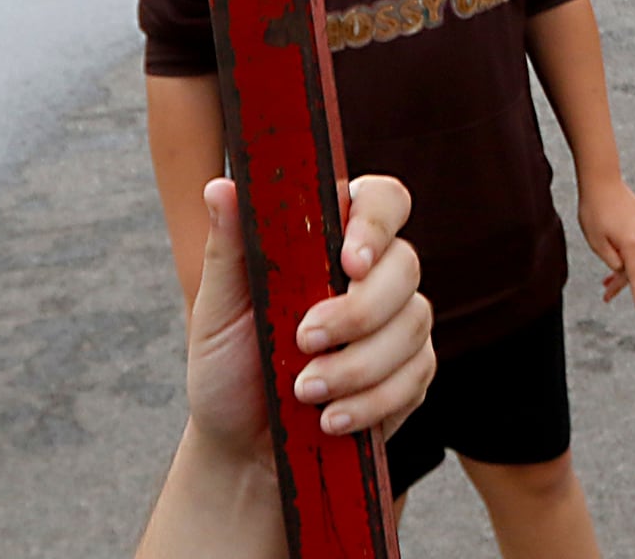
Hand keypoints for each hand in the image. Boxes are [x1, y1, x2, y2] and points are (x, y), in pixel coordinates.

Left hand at [180, 174, 432, 461]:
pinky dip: (373, 401)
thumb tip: (222, 186)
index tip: (350, 263)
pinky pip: (416, 376)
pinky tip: (333, 419)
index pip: (382, 202)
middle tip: (304, 342)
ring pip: (414, 323)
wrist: (242, 447)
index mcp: (331, 241)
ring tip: (305, 392)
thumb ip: (230, 247)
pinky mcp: (412, 374)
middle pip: (406, 265)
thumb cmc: (228, 367)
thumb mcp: (218, 310)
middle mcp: (375, 275)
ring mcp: (400, 323)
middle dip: (358, 311)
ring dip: (359, 365)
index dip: (377, 224)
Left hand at [575, 175, 634, 317]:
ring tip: (605, 278)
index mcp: (632, 244)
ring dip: (621, 265)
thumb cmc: (594, 211)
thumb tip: (622, 269)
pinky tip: (613, 250)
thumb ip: (610, 260)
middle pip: (633, 267)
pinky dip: (626, 251)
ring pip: (634, 255)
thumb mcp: (596, 242)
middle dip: (619, 282)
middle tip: (605, 295)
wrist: (602, 180)